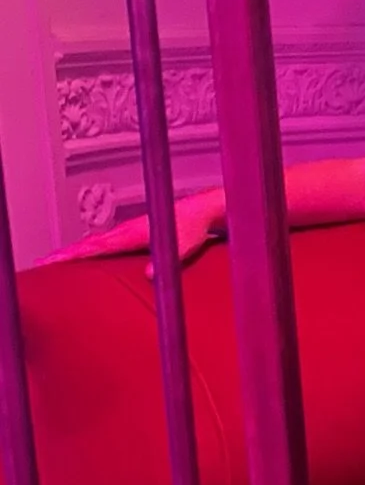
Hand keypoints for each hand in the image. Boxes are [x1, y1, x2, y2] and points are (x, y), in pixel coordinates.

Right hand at [39, 192, 223, 275]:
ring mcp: (129, 231)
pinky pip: (106, 242)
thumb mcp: (183, 246)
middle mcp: (127, 231)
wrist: (201, 211)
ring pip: (95, 242)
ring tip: (54, 260)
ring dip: (75, 250)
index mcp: (133, 233)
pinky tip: (85, 254)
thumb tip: (148, 274)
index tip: (54, 259)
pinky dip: (90, 248)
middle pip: (89, 243)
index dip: (75, 254)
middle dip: (65, 253)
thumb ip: (167, 260)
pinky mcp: (134, 234)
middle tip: (42, 262)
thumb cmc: (193, 226)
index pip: (97, 246)